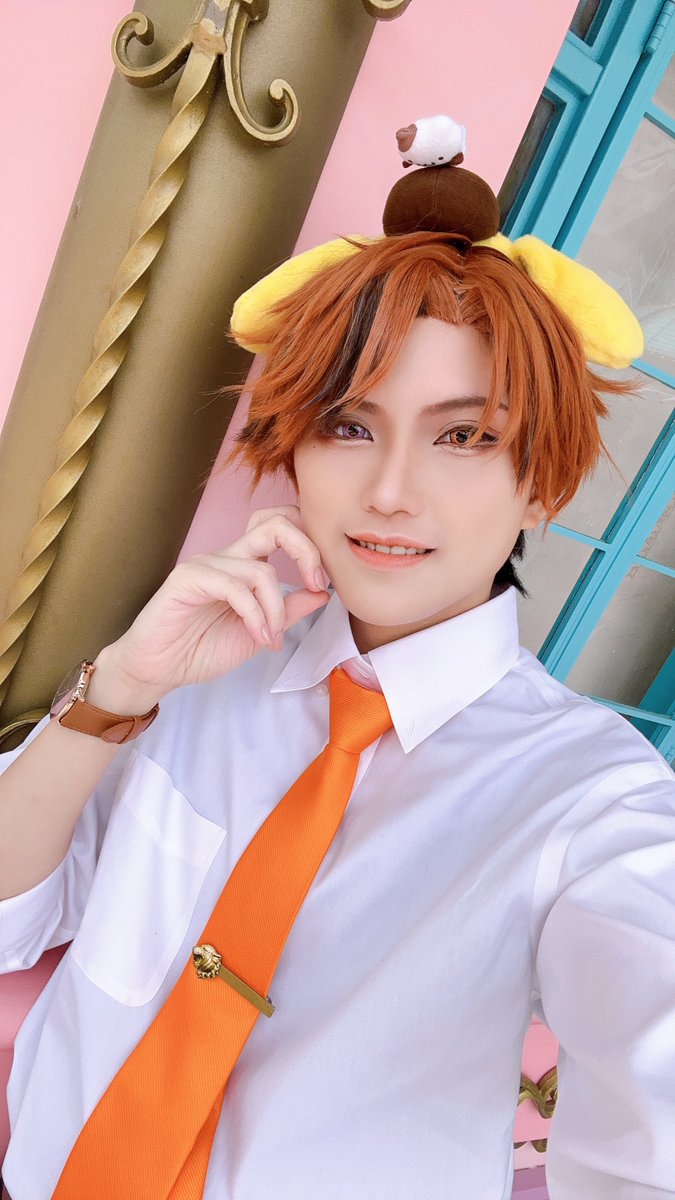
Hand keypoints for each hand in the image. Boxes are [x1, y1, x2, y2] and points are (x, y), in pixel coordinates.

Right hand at [99, 506, 329, 704]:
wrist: (157, 670)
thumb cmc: (200, 650)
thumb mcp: (260, 633)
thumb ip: (288, 611)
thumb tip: (323, 592)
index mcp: (243, 564)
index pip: (280, 527)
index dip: (309, 544)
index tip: (322, 582)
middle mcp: (226, 556)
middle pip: (275, 522)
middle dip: (306, 549)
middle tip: (317, 583)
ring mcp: (206, 564)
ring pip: (261, 570)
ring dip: (275, 611)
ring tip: (271, 640)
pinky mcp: (187, 578)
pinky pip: (235, 588)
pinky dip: (255, 616)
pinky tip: (259, 638)